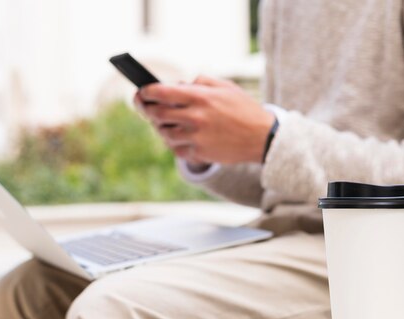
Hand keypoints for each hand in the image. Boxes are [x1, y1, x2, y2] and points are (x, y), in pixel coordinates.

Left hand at [134, 76, 274, 164]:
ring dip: (160, 127)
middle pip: (157, 114)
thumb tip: (179, 85)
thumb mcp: (225, 87)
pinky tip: (176, 136)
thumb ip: (201, 81)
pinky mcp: (200, 153)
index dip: (146, 92)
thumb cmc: (243, 109)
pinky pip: (176, 149)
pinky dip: (173, 142)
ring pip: (164, 133)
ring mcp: (196, 137)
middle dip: (146, 109)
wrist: (262, 137)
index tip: (141, 92)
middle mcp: (195, 117)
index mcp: (200, 97)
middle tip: (144, 107)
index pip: (161, 93)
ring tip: (161, 122)